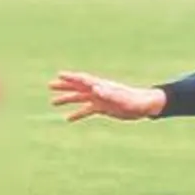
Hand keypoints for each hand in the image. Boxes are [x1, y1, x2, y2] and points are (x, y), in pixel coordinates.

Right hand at [48, 71, 164, 121]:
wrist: (145, 106)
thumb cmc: (135, 101)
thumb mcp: (121, 98)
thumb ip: (109, 93)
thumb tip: (95, 88)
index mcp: (102, 86)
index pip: (84, 80)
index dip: (72, 77)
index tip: (59, 75)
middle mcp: (99, 91)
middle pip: (78, 87)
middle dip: (64, 86)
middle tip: (49, 86)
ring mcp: (101, 99)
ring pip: (80, 98)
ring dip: (67, 99)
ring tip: (53, 102)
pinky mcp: (104, 108)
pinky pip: (87, 110)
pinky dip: (77, 114)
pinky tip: (68, 118)